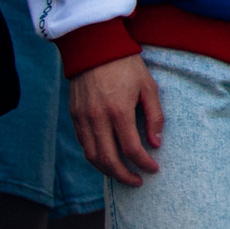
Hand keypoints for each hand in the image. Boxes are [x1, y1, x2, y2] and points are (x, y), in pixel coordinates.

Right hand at [70, 56, 164, 185]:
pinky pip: (83, 144)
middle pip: (108, 160)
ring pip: (92, 156)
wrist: (95, 46)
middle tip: (137, 182)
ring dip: (107, 171)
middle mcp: (98, 119)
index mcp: (119, 112)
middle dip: (124, 176)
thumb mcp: (148, 87)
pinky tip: (107, 158)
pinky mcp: (74, 115)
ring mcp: (83, 118)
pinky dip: (95, 156)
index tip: (153, 169)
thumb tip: (156, 143)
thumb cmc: (126, 65)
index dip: (143, 163)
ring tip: (122, 174)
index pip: (131, 149)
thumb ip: (155, 116)